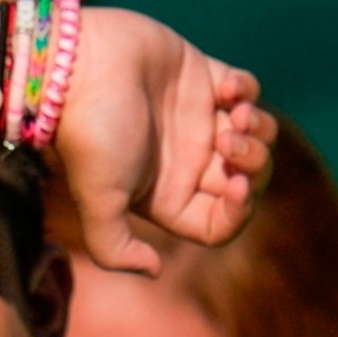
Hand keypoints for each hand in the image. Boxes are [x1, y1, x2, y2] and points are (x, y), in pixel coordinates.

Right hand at [53, 7, 272, 273]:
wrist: (78, 65)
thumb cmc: (90, 134)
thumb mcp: (99, 202)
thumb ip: (115, 249)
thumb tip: (154, 271)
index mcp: (164, 197)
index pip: (219, 223)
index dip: (240, 211)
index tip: (236, 185)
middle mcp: (183, 163)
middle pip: (246, 179)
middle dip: (255, 163)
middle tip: (231, 142)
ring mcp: (195, 120)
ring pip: (255, 135)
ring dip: (260, 128)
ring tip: (237, 112)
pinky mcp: (202, 78)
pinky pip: (247, 90)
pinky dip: (248, 91)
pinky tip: (226, 87)